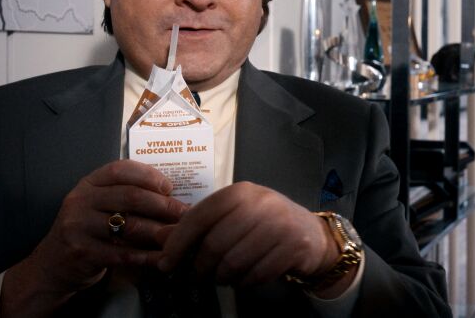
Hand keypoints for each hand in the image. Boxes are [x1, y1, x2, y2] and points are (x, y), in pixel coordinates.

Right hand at [1, 160, 186, 315]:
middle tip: (184, 214)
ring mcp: (78, 226)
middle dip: (163, 205)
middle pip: (130, 196)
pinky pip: (122, 253)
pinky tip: (163, 258)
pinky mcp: (81, 252)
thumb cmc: (88, 232)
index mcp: (88, 184)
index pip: (120, 169)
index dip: (149, 175)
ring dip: (159, 231)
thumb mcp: (99, 207)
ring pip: (129, 225)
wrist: (53, 265)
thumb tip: (173, 198)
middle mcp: (80, 201)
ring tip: (179, 235)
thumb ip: (126, 197)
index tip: (169, 187)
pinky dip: (146, 257)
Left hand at [158, 182, 340, 289]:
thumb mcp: (233, 217)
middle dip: (201, 267)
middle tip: (199, 276)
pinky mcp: (294, 246)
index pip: (199, 216)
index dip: (178, 242)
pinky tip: (244, 279)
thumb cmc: (265, 225)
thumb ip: (199, 225)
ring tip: (223, 277)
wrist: (313, 235)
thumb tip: (160, 237)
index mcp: (241, 192)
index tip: (166, 263)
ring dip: (222, 277)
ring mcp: (281, 224)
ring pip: (234, 263)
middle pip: (215, 244)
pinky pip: (256, 274)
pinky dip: (244, 283)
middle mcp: (261, 203)